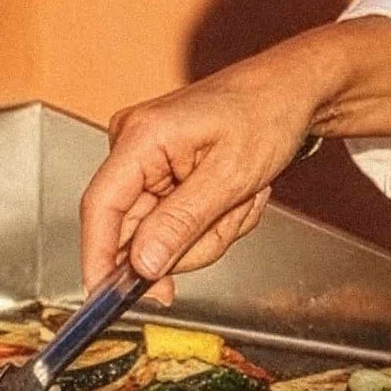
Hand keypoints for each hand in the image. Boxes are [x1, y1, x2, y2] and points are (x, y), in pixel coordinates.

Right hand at [78, 16, 390, 299]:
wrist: (291, 91)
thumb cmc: (267, 113)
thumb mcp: (231, 177)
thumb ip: (180, 224)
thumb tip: (141, 265)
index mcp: (141, 137)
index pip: (100, 208)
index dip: (99, 258)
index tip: (106, 299)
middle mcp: (133, 145)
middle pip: (138, 229)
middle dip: (192, 237)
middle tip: (233, 214)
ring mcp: (146, 159)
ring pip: (163, 232)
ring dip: (210, 228)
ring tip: (241, 196)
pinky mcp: (160, 170)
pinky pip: (175, 220)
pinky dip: (211, 218)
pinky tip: (234, 194)